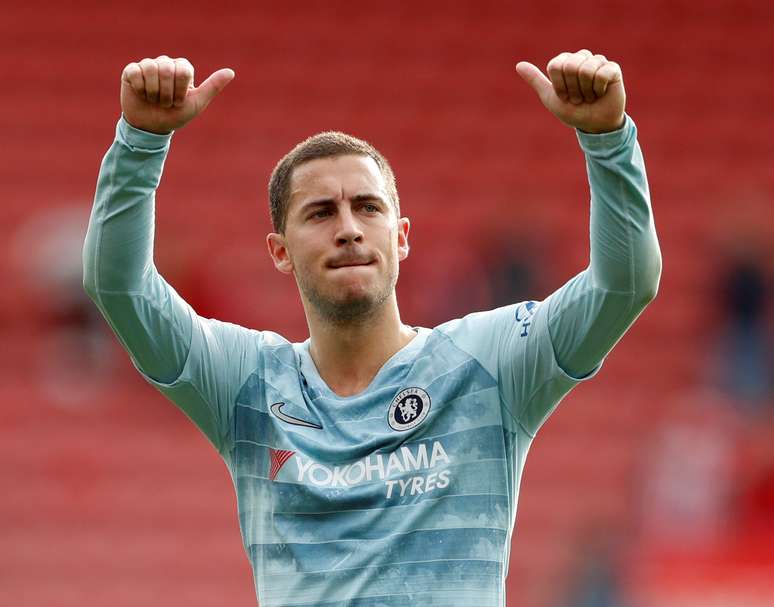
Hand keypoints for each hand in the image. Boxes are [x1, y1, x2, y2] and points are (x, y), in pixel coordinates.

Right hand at [120, 55, 234, 134]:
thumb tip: (231, 72)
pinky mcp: (131, 71)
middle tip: (166, 103)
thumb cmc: (176, 115)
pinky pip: (135, 72)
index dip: (181, 90)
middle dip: (167, 93)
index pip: (184, 70)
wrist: (152, 128)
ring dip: (153, 92)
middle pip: (167, 68)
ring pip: (150, 69)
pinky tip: (142, 95)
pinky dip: (140, 88)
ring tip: (154, 100)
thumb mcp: (196, 104)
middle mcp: (165, 63)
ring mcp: (148, 66)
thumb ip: (212, 87)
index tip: (179, 101)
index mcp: (182, 68)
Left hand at [515, 50, 624, 133]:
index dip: (559, 85)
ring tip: (589, 97)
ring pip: (586, 69)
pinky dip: (599, 89)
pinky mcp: (612, 68)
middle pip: (570, 66)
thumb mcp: (550, 98)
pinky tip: (601, 93)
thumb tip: (518, 65)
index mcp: (565, 62)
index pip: (555, 66)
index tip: (564, 96)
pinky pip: (601, 74)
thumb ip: (536, 80)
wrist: (593, 125)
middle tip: (578, 98)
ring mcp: (597, 62)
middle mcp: (581, 58)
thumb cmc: (572, 111)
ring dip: (585, 91)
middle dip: (572, 88)